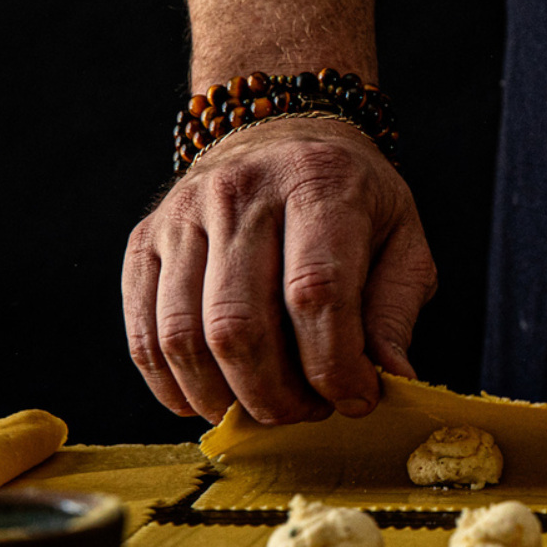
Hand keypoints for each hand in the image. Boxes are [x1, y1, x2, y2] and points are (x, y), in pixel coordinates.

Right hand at [123, 118, 436, 424]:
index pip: (315, 293)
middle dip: (276, 395)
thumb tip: (395, 381)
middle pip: (239, 325)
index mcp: (318, 184)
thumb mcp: (402, 238)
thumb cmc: (352, 198)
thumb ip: (396, 310)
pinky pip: (144, 333)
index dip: (333, 364)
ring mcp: (182, 215)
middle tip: (308, 413)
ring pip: (183, 337)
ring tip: (266, 409)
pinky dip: (173, 386)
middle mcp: (241, 193)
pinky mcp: (145, 241)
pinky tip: (213, 399)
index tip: (356, 399)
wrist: (280, 133)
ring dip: (224, 398)